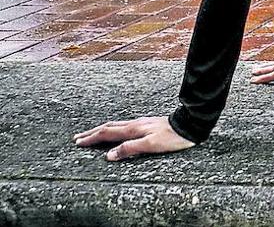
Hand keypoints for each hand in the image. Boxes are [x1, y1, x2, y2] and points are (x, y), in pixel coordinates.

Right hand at [73, 116, 194, 161]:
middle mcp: (136, 124)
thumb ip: (129, 149)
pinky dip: (114, 129)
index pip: (107, 133)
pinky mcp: (148, 124)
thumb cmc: (173, 137)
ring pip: (116, 125)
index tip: (78, 142)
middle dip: (92, 133)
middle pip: (109, 127)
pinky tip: (117, 132)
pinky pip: (125, 126)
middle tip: (78, 138)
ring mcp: (142, 123)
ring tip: (92, 134)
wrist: (191, 125)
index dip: (92, 138)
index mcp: (134, 129)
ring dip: (102, 130)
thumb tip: (109, 155)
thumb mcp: (151, 145)